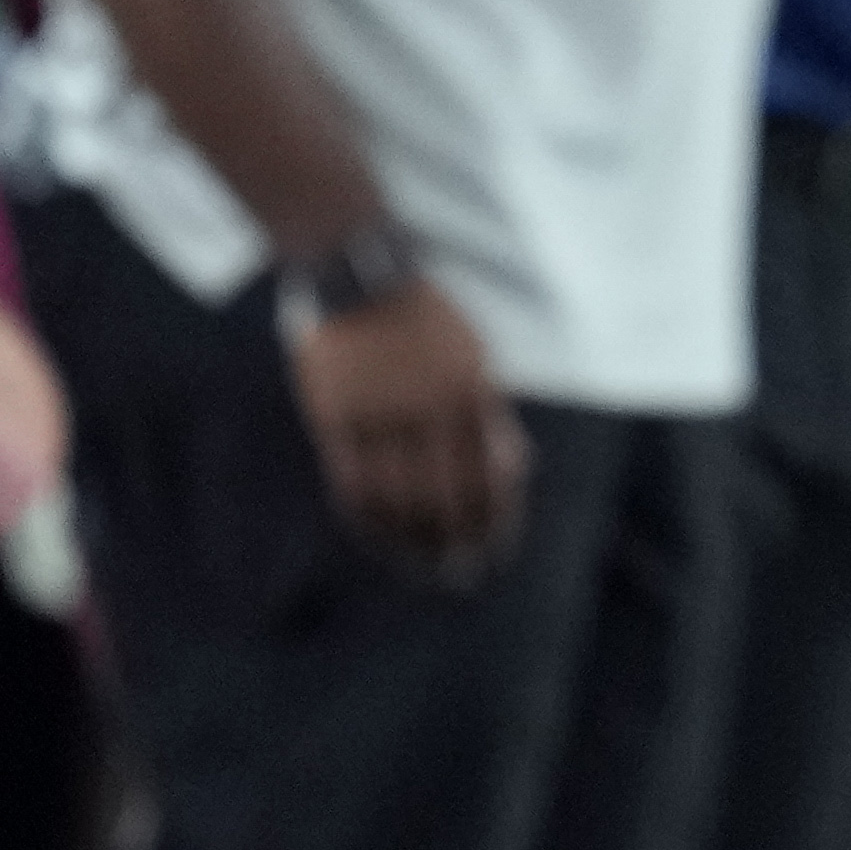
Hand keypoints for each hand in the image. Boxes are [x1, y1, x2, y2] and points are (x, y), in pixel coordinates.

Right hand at [288, 273, 530, 580]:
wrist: (360, 277)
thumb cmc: (428, 322)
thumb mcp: (476, 357)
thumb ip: (491, 414)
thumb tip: (514, 471)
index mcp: (472, 394)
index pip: (488, 478)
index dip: (492, 522)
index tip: (492, 551)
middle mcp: (429, 408)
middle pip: (444, 496)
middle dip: (454, 542)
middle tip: (457, 573)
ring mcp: (380, 412)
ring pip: (397, 495)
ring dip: (410, 538)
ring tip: (418, 562)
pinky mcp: (336, 414)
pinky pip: (351, 478)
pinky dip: (366, 515)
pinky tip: (376, 534)